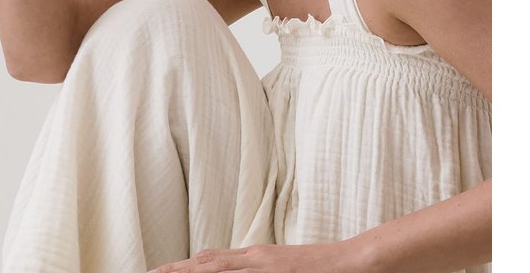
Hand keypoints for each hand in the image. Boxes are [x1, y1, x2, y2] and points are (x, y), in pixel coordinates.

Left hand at [147, 242, 346, 272]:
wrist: (352, 262)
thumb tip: (242, 272)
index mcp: (254, 261)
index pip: (212, 264)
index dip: (185, 270)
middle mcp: (253, 258)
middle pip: (206, 264)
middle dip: (177, 271)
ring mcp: (262, 263)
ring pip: (215, 266)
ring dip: (187, 271)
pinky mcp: (272, 267)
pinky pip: (234, 272)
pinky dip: (213, 272)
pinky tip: (196, 271)